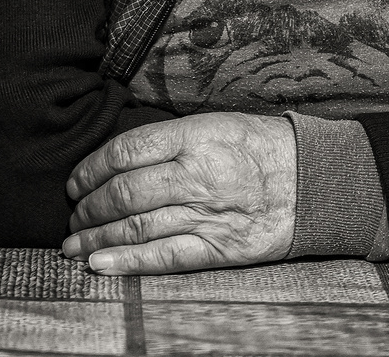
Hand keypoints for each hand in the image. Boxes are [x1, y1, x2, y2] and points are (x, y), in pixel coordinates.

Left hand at [61, 112, 295, 274]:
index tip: (76, 181)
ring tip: (74, 244)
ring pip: (137, 227)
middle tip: (73, 215)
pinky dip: (128, 262)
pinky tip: (100, 264)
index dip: (91, 168)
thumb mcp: (217, 123)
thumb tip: (119, 159)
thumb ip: (171, 140)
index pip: (126, 151)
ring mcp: (208, 215)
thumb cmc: (262, 148)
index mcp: (195, 137)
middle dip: (89, 208)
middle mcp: (198, 175)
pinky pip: (165, 257)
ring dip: (97, 238)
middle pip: (125, 193)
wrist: (315, 181)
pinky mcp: (219, 248)